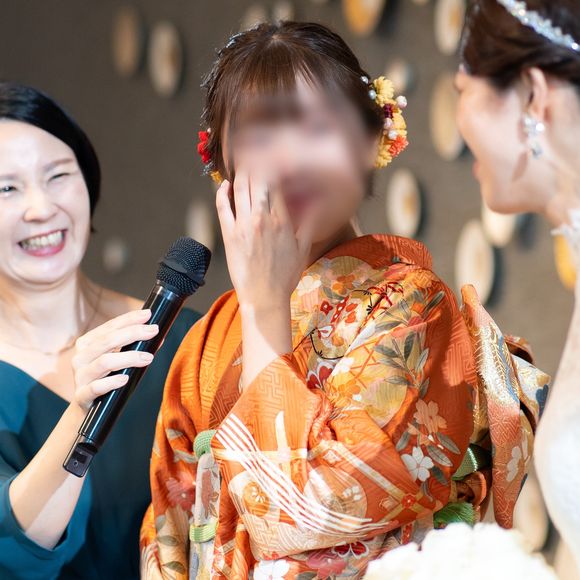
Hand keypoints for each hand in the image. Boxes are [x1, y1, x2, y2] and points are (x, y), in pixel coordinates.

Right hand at [71, 309, 158, 410]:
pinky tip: (125, 378)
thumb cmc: (106, 379)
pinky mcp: (81, 396)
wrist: (87, 410)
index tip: (148, 315)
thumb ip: (135, 348)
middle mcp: (80, 357)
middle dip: (133, 333)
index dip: (129, 319)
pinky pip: (96, 387)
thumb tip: (159, 336)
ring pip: (105, 362)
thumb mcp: (119, 361)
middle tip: (153, 331)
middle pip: (107, 340)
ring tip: (148, 357)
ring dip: (129, 357)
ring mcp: (80, 376)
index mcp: (87, 344)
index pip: (109, 327)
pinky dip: (112, 381)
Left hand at [215, 168, 316, 309]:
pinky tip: (224, 185)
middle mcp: (261, 218)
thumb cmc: (285, 275)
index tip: (271, 156)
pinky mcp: (229, 235)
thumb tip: (319, 203)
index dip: (272, 165)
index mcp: (281, 219)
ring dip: (240, 174)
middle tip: (253, 154)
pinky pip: (222, 207)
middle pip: (255, 180)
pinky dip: (222, 193)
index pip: (275, 182)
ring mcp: (243, 225)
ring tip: (241, 164)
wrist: (265, 297)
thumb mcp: (303, 247)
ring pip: (239, 189)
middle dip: (254, 163)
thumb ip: (309, 222)